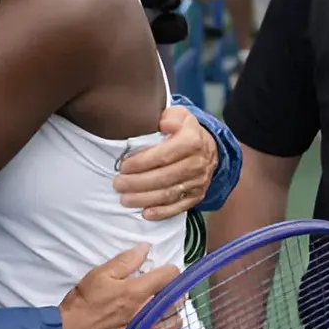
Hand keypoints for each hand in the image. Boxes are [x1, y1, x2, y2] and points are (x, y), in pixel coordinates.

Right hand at [58, 246, 179, 328]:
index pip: (169, 277)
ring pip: (175, 324)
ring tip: (160, 309)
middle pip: (177, 302)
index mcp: (137, 292)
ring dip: (172, 314)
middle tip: (162, 288)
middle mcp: (147, 314)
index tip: (165, 270)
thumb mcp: (99, 275)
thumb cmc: (83, 304)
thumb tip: (145, 248)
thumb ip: (125, 261)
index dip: (169, 270)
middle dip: (173, 292)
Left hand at [113, 102, 217, 220]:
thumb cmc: (185, 129)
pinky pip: (179, 207)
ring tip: (125, 199)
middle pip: (165, 177)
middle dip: (138, 183)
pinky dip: (162, 212)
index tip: (123, 166)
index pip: (164, 155)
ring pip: (170, 194)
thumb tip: (163, 123)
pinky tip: (145, 213)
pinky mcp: (197, 196)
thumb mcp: (180, 115)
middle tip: (118, 185)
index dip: (142, 162)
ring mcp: (198, 182)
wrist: (210, 147)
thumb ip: (170, 116)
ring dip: (146, 199)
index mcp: (192, 141)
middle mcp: (197, 163)